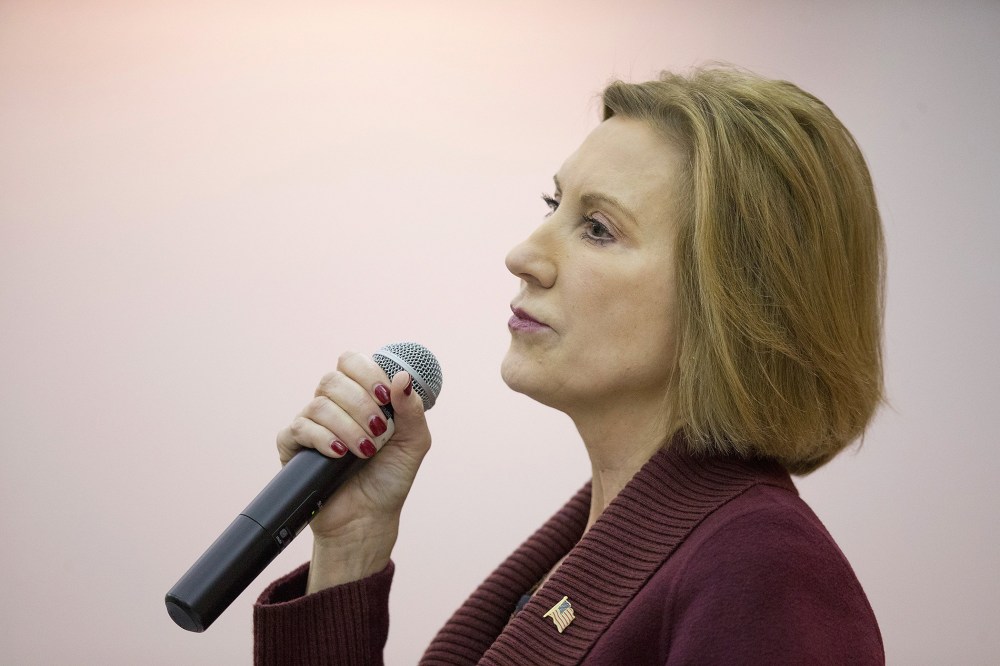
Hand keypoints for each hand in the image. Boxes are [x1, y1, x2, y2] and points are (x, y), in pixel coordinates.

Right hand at [275, 351, 431, 590]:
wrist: (368, 519)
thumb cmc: (390, 479)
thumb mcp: (413, 442)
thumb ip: (412, 409)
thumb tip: (402, 377)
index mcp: (359, 396)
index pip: (351, 362)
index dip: (367, 373)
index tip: (386, 397)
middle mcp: (332, 405)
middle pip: (333, 379)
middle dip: (361, 404)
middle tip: (379, 431)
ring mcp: (311, 424)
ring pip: (319, 404)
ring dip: (348, 426)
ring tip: (365, 451)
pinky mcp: (293, 447)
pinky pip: (300, 428)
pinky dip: (324, 438)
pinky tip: (340, 454)